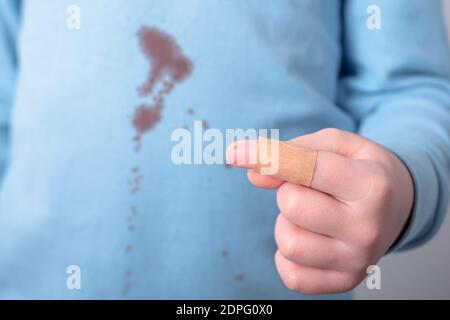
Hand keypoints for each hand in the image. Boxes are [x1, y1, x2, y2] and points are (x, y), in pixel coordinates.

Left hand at [227, 128, 413, 293]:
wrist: (397, 206)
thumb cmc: (360, 170)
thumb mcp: (337, 145)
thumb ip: (293, 151)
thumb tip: (254, 175)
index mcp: (371, 186)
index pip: (307, 169)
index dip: (267, 157)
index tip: (235, 153)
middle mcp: (368, 228)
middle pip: (292, 205)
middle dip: (289, 190)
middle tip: (309, 189)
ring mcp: (357, 260)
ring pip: (288, 242)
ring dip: (287, 223)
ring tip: (312, 215)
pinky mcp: (345, 282)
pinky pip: (291, 275)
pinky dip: (287, 255)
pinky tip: (307, 238)